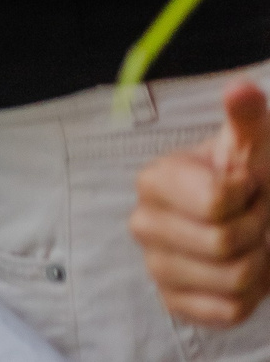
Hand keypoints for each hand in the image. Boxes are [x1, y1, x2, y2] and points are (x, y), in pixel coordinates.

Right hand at [133, 81, 269, 327]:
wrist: (246, 217)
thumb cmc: (248, 178)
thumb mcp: (250, 146)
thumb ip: (245, 118)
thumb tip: (242, 89)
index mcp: (153, 181)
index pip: (215, 203)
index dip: (248, 196)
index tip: (246, 186)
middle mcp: (143, 223)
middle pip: (224, 245)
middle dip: (257, 230)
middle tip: (255, 216)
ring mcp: (156, 266)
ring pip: (233, 281)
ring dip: (260, 264)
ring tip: (252, 245)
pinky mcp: (174, 302)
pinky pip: (229, 311)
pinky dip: (252, 296)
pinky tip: (245, 272)